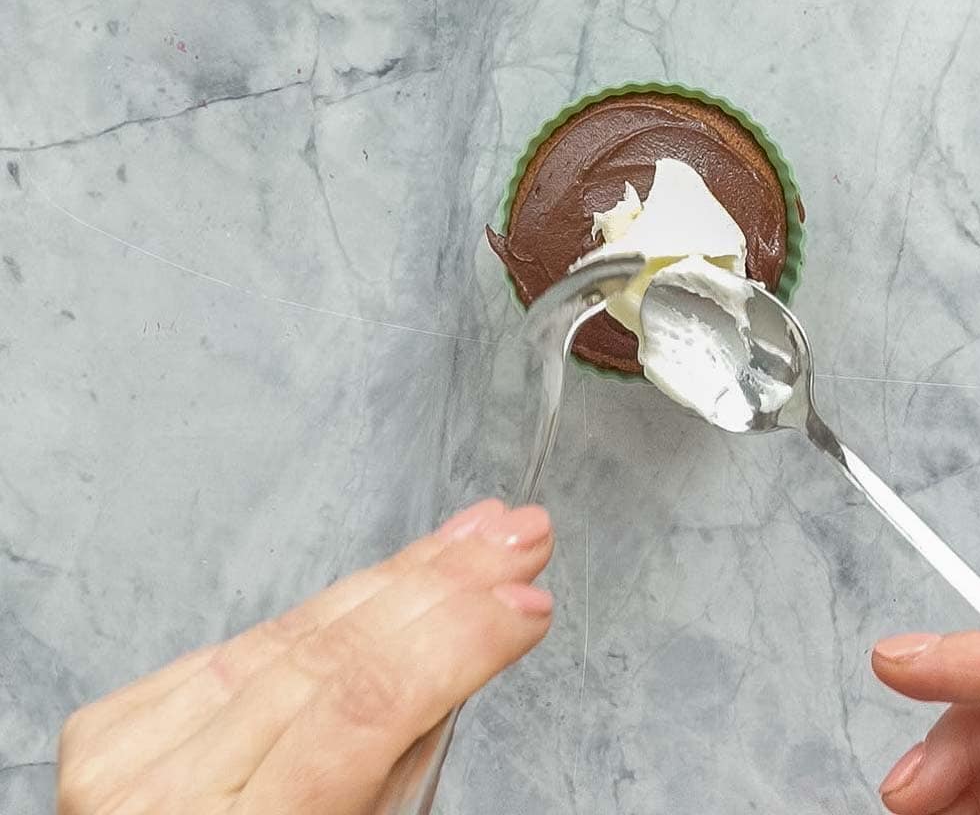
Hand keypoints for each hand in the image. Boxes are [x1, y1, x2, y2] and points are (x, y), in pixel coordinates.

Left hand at [58, 499, 554, 813]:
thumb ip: (393, 761)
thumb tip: (456, 642)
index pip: (365, 708)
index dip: (454, 642)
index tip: (526, 601)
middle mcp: (168, 796)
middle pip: (330, 655)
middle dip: (443, 583)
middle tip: (517, 537)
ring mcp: (126, 757)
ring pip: (291, 632)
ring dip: (401, 576)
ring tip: (475, 537)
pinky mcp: (108, 725)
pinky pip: (245, 642)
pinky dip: (329, 605)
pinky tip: (394, 572)